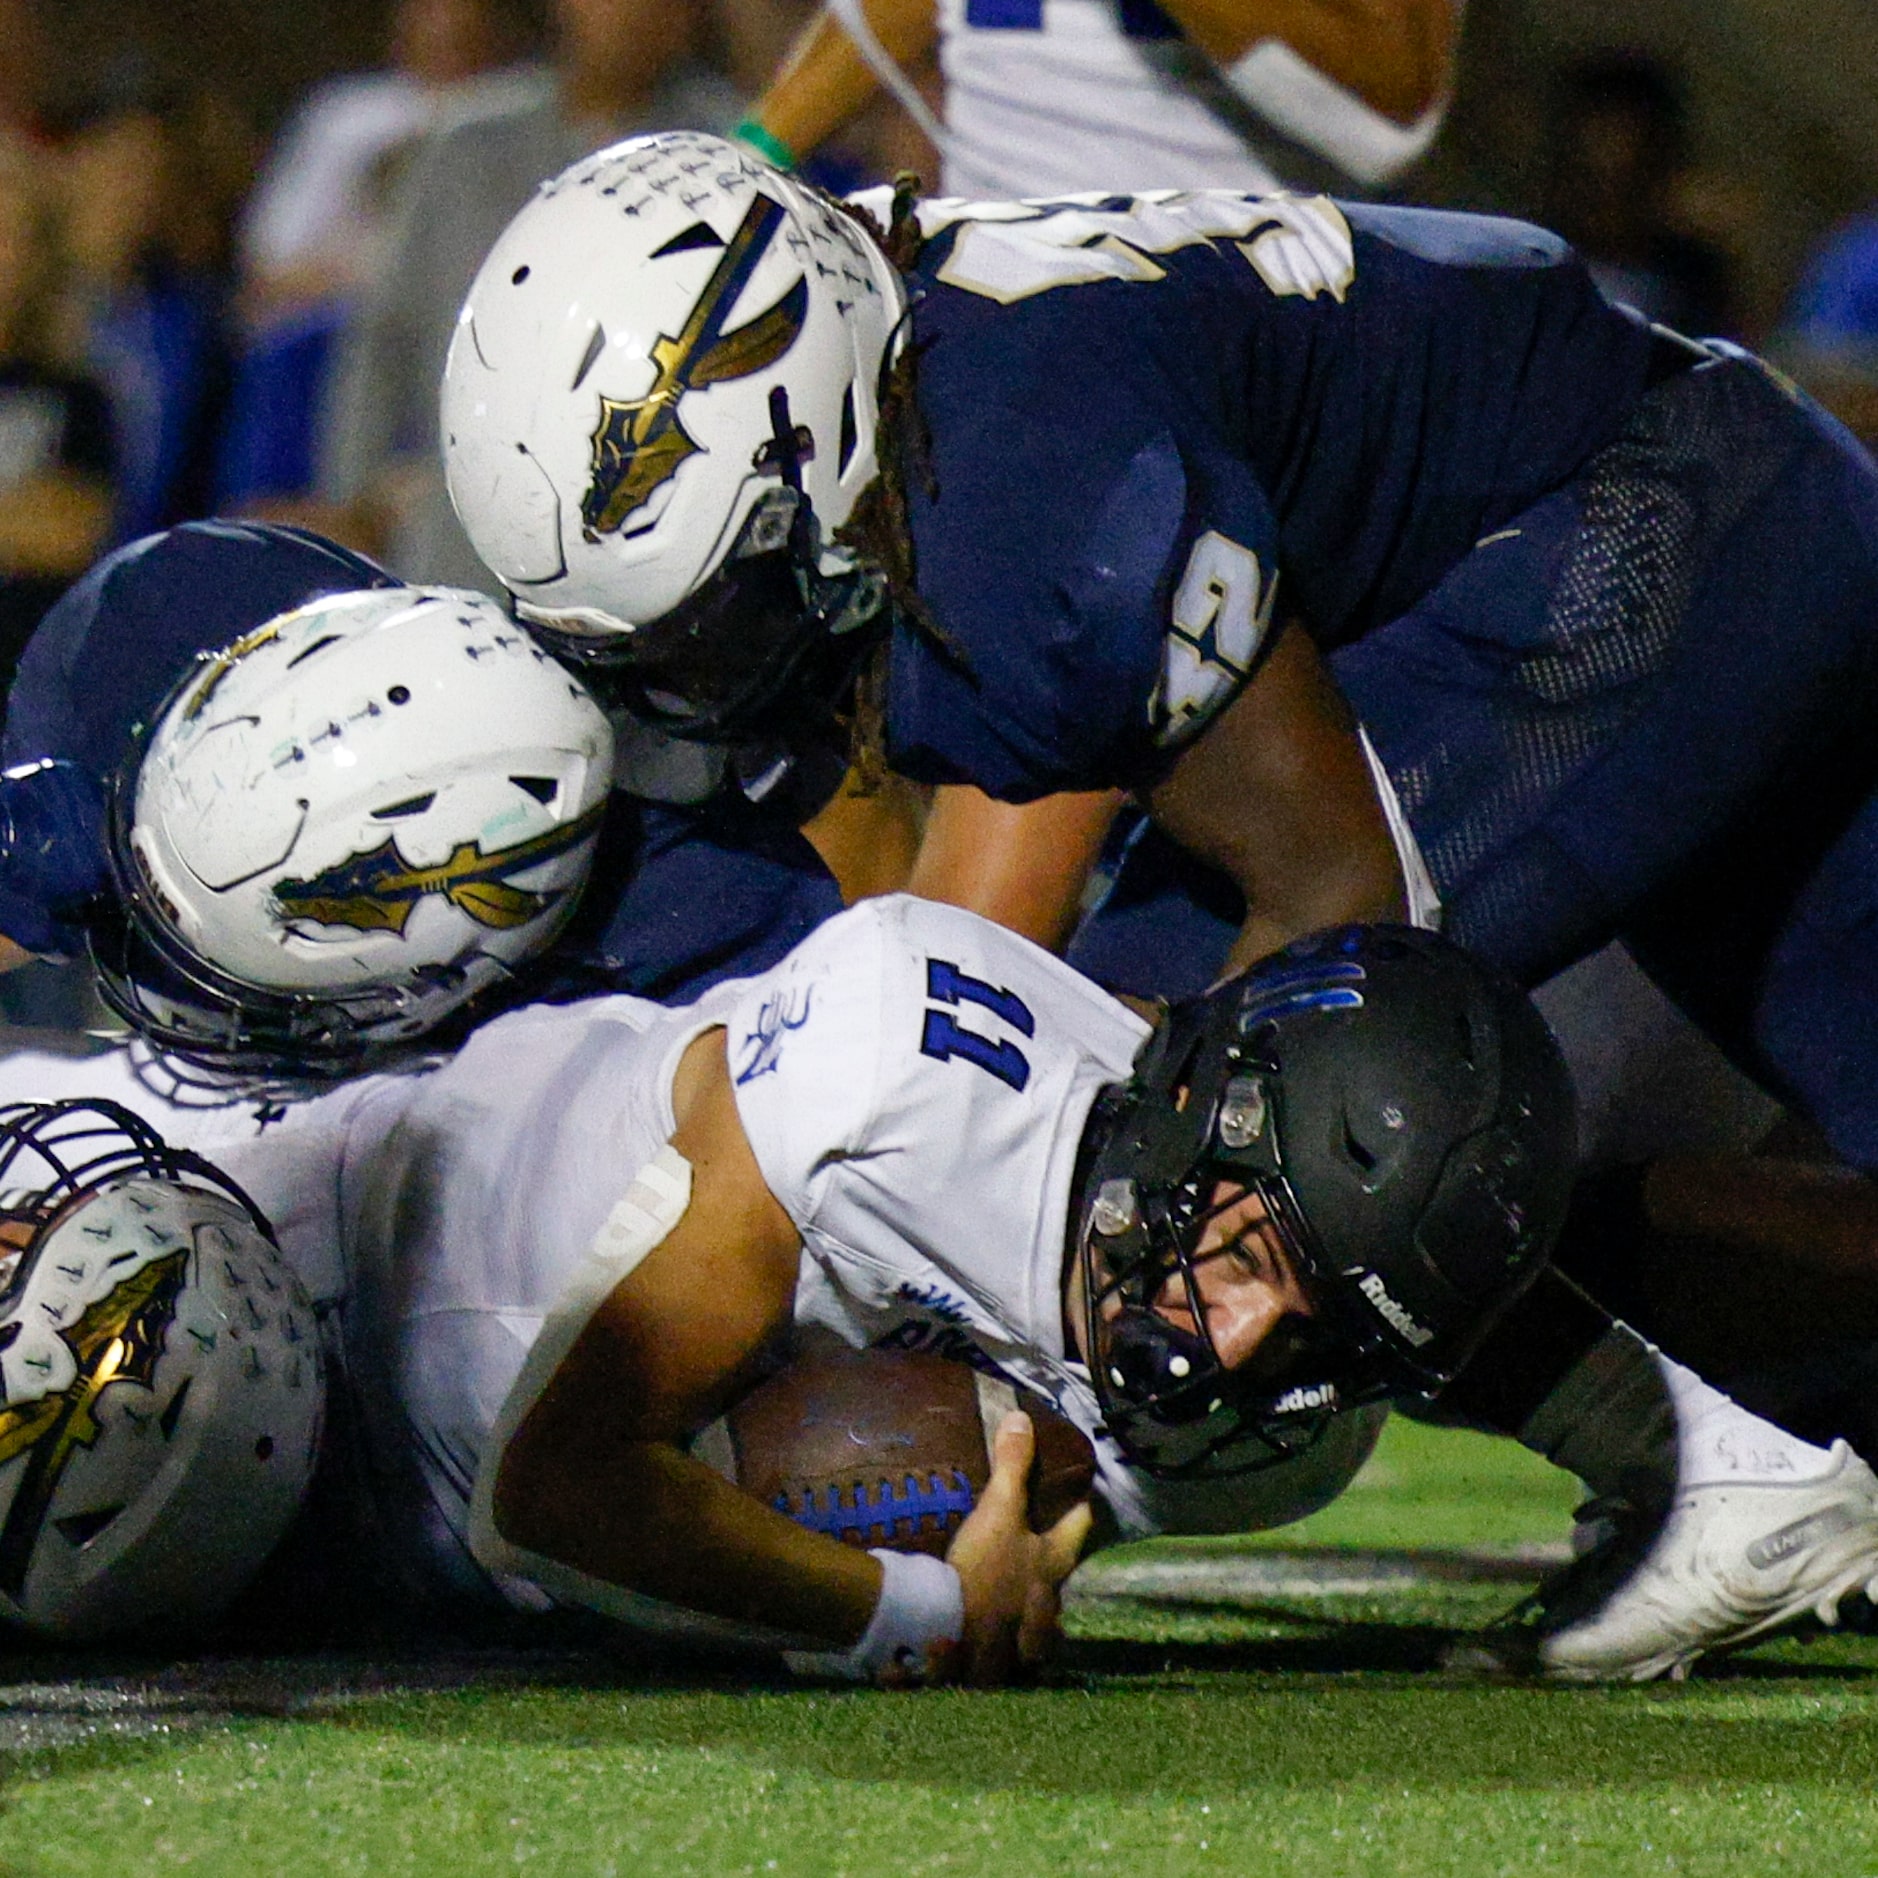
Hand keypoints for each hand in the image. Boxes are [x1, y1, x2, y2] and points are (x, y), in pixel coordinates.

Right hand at [933, 1410, 1092, 1685]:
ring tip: (1013, 1593)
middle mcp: (1048, 1599)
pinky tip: (986, 1628)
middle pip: (1061, 1577)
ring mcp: (1024, 1630)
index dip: (1081, 1510)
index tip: (1081, 1496)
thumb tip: (1023, 1417)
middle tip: (1039, 1545)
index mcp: (1053, 1562)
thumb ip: (1012, 1466)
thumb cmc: (986, 1566)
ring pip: (1038, 1617)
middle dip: (1054, 1564)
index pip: (1079, 1529)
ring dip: (1031, 1608)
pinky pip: (1006, 1644)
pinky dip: (1001, 1636)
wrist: (948, 1628)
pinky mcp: (995, 1652)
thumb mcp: (999, 1510)